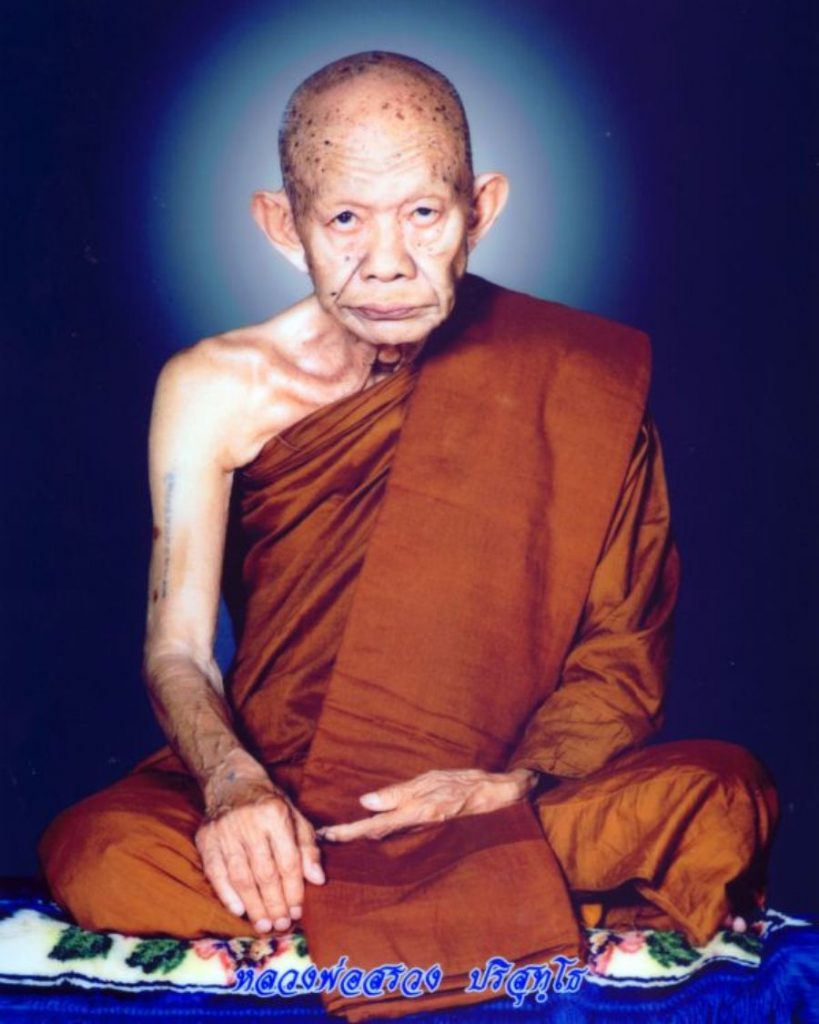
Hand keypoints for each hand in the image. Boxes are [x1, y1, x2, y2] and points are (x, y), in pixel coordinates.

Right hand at [195, 752, 324, 935]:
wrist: (232, 781)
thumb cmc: (269, 804)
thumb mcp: (295, 817)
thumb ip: (307, 847)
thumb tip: (318, 880)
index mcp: (275, 814)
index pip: (287, 861)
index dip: (294, 890)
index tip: (298, 911)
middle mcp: (249, 822)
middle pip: (264, 872)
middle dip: (274, 903)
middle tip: (281, 925)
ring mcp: (225, 831)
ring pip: (241, 876)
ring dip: (253, 906)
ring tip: (264, 925)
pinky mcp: (206, 838)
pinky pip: (215, 872)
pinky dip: (227, 894)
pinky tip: (239, 911)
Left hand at [316, 767, 537, 842]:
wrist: (496, 796)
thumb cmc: (465, 783)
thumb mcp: (430, 781)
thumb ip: (398, 794)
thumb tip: (365, 802)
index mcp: (416, 814)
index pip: (374, 826)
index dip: (348, 832)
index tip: (324, 837)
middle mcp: (416, 827)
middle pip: (375, 836)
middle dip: (349, 838)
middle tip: (319, 839)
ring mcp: (422, 832)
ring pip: (385, 837)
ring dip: (362, 836)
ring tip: (336, 836)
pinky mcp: (426, 829)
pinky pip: (398, 833)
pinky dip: (380, 832)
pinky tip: (368, 830)